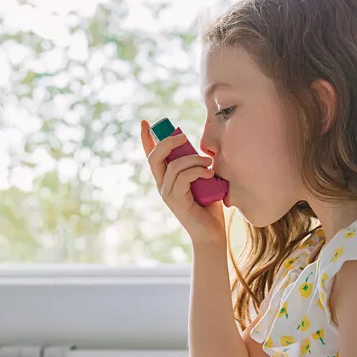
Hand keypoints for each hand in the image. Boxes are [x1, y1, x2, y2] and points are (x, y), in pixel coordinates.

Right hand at [140, 119, 225, 246]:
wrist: (211, 233)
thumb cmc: (209, 206)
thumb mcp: (203, 180)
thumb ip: (198, 166)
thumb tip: (206, 150)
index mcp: (166, 179)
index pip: (151, 156)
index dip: (146, 139)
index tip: (145, 122)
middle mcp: (162, 185)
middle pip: (155, 157)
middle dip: (167, 142)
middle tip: (184, 137)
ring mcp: (167, 193)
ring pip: (173, 166)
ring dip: (193, 159)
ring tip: (209, 163)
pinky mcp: (176, 200)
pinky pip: (183, 178)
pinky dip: (197, 171)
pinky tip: (209, 173)